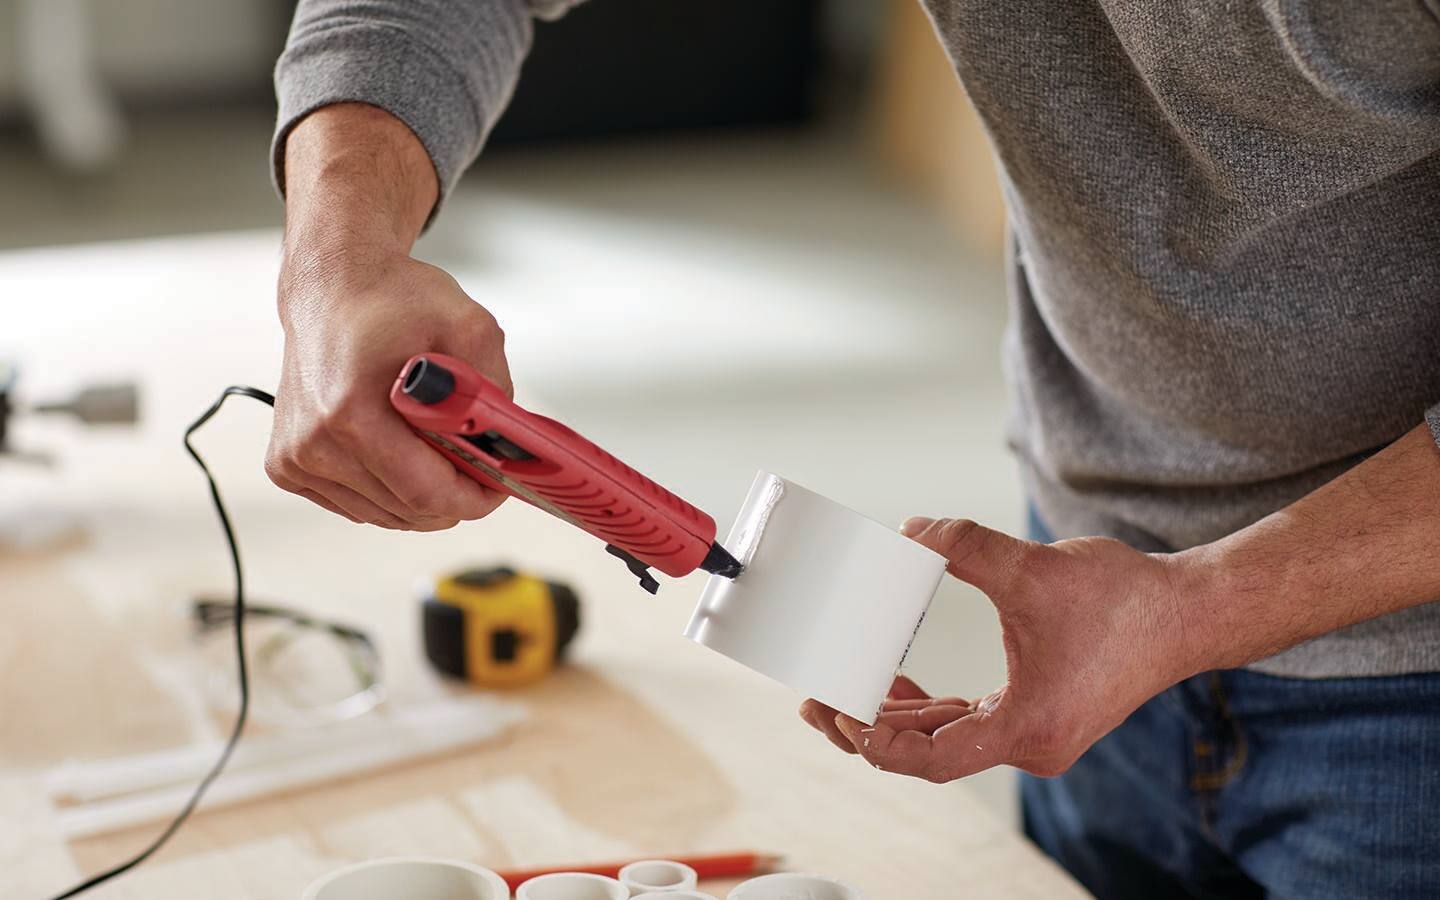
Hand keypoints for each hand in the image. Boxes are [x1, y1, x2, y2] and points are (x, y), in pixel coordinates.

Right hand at [266, 251, 511, 529]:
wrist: (333, 287)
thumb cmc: (390, 301)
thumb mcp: (467, 325)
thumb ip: (494, 384)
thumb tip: (510, 440)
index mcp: (350, 410)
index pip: (424, 492)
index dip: (471, 499)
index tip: (497, 489)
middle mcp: (315, 441)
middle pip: (408, 510)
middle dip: (454, 497)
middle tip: (478, 469)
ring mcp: (297, 458)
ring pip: (384, 514)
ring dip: (421, 496)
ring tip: (437, 451)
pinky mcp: (289, 466)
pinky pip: (359, 505)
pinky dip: (389, 491)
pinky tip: (401, 453)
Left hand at [799, 516, 1197, 782]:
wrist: (1188, 613)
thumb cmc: (1126, 601)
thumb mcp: (1034, 568)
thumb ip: (965, 546)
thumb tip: (910, 530)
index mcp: (1027, 727)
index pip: (932, 758)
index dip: (879, 743)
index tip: (840, 714)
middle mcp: (1029, 742)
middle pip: (928, 752)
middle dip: (867, 728)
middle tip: (815, 701)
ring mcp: (1032, 731)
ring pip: (944, 738)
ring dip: (893, 718)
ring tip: (840, 692)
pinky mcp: (1035, 713)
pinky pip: (966, 720)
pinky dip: (927, 707)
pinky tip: (895, 680)